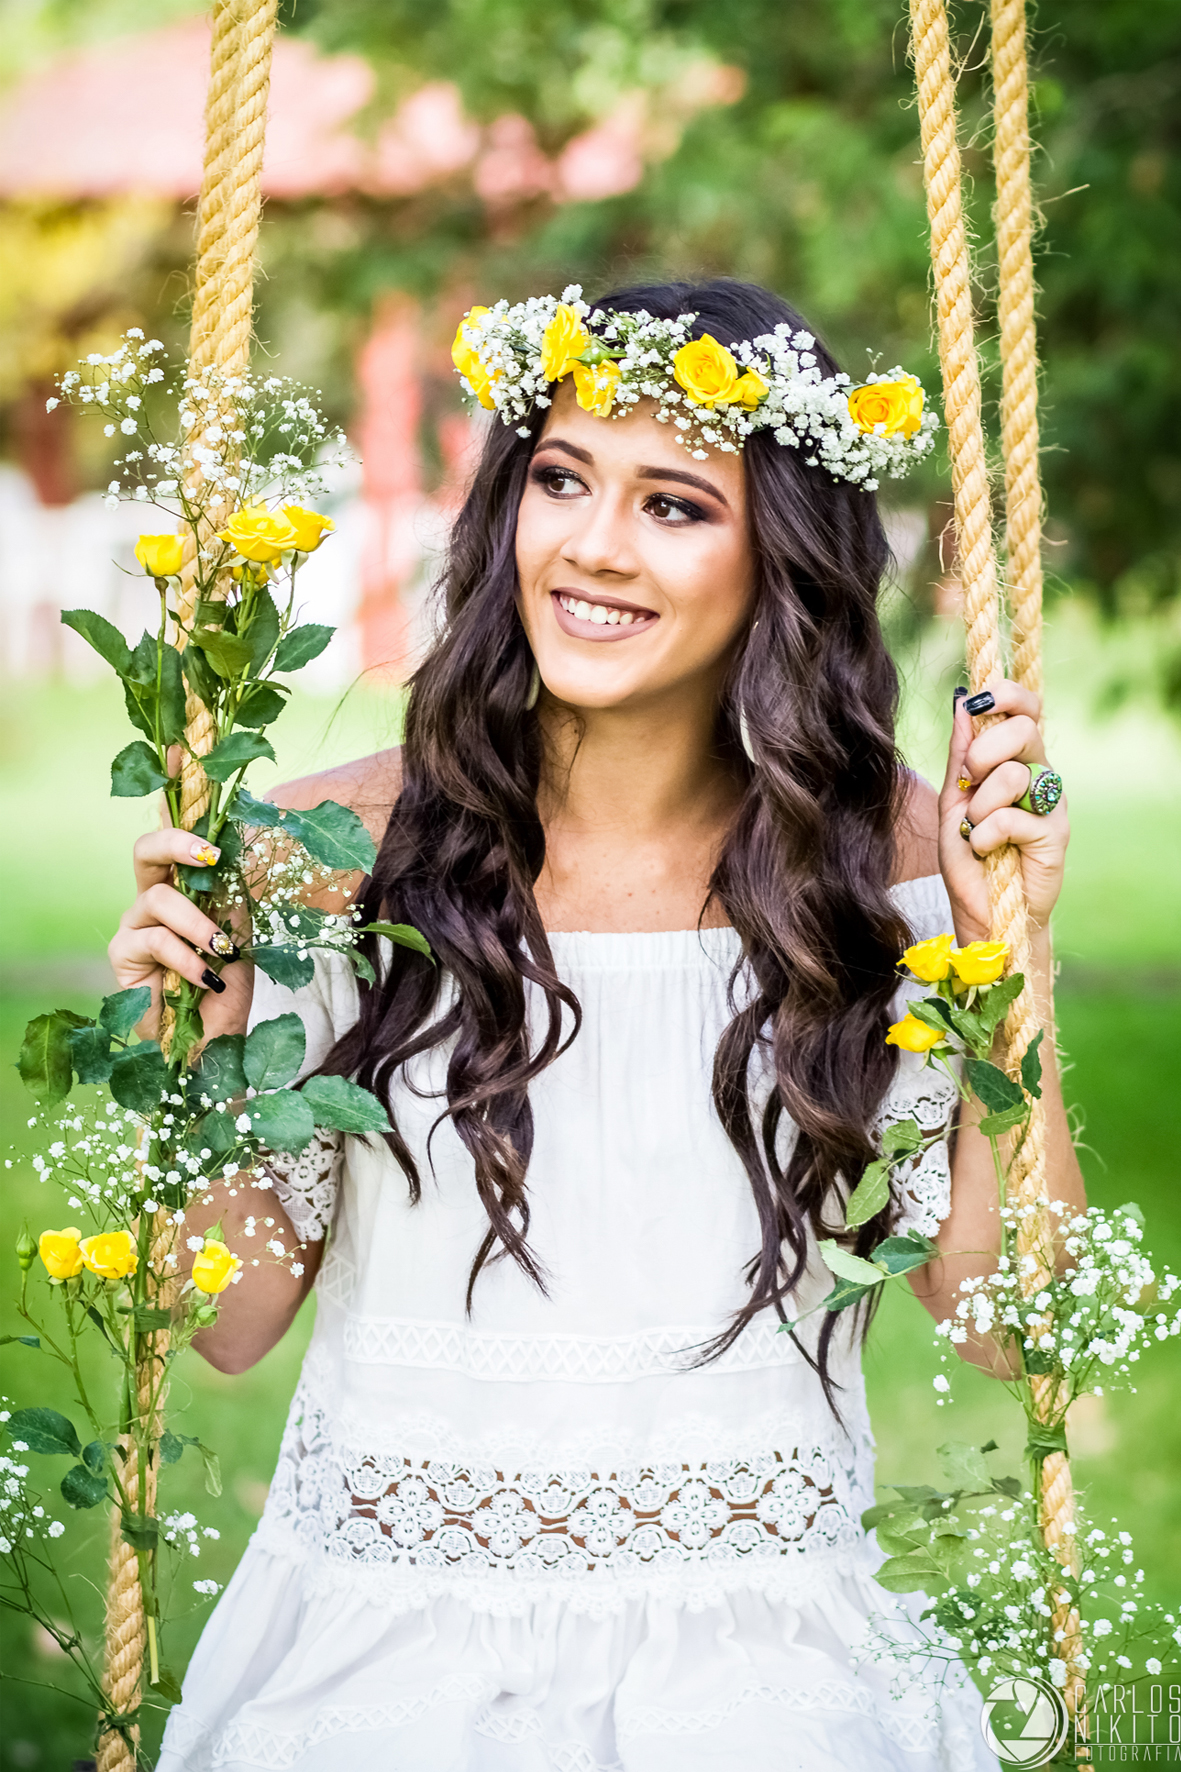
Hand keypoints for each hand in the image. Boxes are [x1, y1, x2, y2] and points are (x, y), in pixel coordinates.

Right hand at [108, 828, 251, 1039]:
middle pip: (144, 850)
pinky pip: (155, 939)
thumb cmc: (226, 984)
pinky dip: (187, 957)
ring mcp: (134, 924)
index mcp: (182, 889)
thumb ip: (231, 896)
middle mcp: (152, 900)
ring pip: (159, 898)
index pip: (171, 843)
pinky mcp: (122, 954)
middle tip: (209, 856)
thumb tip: (234, 855)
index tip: (191, 785)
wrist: (212, 1035)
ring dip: (197, 923)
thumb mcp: (240, 932)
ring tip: (221, 949)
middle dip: (176, 842)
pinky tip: (206, 977)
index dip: (172, 811)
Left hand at [938, 673, 1068, 943]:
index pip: (1025, 707)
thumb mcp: (953, 797)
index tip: (977, 703)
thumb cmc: (967, 854)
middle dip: (984, 750)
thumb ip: (959, 753)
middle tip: (969, 779)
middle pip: (1024, 728)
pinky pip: (1013, 817)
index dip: (1006, 695)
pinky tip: (987, 850)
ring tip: (976, 830)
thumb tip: (962, 702)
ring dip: (980, 805)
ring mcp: (1051, 803)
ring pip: (1015, 774)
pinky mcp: (1055, 834)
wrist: (981, 909)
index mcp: (1015, 759)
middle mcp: (1040, 774)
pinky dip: (986, 835)